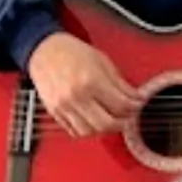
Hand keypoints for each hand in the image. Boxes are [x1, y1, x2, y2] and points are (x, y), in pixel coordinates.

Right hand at [27, 32, 143, 136]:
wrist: (44, 50)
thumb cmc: (72, 52)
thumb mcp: (102, 61)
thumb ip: (120, 83)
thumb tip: (135, 97)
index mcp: (91, 80)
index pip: (120, 105)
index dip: (133, 108)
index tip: (136, 105)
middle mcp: (77, 96)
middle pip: (106, 124)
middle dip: (121, 123)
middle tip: (126, 117)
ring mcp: (64, 106)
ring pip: (90, 131)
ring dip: (103, 130)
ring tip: (110, 120)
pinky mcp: (54, 112)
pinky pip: (74, 131)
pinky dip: (86, 130)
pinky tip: (93, 122)